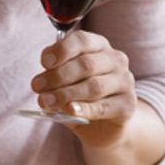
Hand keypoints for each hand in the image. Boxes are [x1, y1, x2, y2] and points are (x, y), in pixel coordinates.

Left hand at [31, 30, 137, 146]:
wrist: (104, 124)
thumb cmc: (80, 94)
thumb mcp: (65, 79)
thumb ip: (55, 73)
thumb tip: (42, 81)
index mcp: (99, 45)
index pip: (82, 40)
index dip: (61, 50)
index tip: (44, 63)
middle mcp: (115, 59)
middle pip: (86, 64)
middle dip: (57, 76)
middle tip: (37, 87)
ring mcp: (124, 82)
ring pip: (93, 86)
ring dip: (66, 94)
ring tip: (46, 101)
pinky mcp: (128, 105)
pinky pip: (103, 107)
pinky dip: (84, 109)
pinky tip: (70, 110)